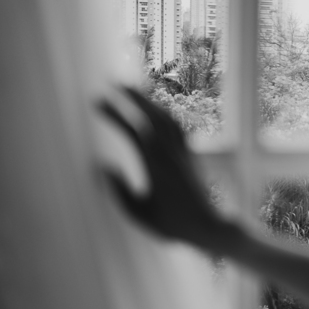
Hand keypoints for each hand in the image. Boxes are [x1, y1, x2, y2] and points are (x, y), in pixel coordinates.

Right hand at [97, 86, 238, 253]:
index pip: (133, 132)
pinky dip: (162, 112)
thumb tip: (102, 166)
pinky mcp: (191, 154)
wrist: (210, 227)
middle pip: (151, 116)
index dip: (115, 115)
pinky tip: (153, 110)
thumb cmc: (174, 225)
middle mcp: (172, 153)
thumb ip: (119, 191)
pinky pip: (176, 126)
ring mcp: (184, 152)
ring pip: (166, 118)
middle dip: (132, 96)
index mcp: (156, 166)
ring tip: (130, 89)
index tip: (98, 101)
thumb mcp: (140, 214)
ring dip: (148, 100)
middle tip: (112, 81)